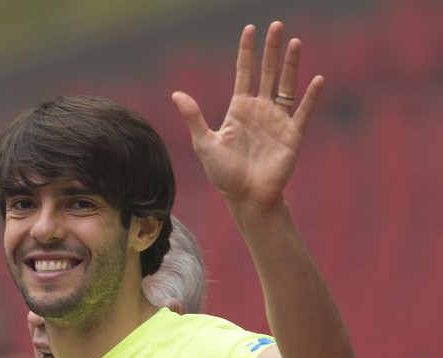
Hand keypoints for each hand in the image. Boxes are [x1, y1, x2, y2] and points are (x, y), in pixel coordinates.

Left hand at [172, 21, 323, 212]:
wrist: (246, 197)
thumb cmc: (223, 173)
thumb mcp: (204, 143)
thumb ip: (194, 117)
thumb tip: (176, 94)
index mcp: (238, 109)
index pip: (244, 73)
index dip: (246, 52)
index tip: (249, 29)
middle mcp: (259, 110)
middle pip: (267, 73)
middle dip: (271, 50)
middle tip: (276, 25)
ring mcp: (277, 121)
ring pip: (286, 86)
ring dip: (291, 65)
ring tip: (295, 42)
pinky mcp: (292, 135)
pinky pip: (302, 112)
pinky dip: (310, 97)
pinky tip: (316, 79)